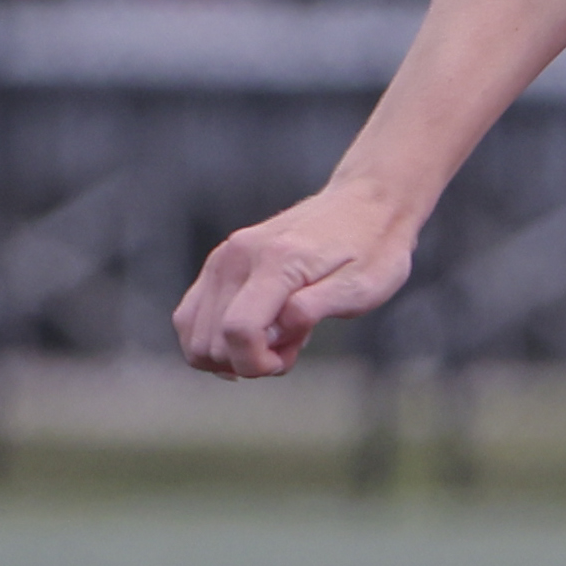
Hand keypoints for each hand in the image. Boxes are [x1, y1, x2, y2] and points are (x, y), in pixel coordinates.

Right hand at [175, 182, 419, 377]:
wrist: (366, 204)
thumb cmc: (373, 250)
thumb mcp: (361, 288)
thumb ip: (311, 311)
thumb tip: (271, 334)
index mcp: (275, 262)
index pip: (238, 331)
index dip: (257, 362)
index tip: (287, 360)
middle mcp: (237, 257)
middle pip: (209, 340)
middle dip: (247, 360)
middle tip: (290, 347)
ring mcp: (222, 258)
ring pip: (193, 332)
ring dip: (231, 352)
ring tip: (277, 338)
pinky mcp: (219, 262)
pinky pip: (192, 315)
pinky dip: (217, 337)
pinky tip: (257, 333)